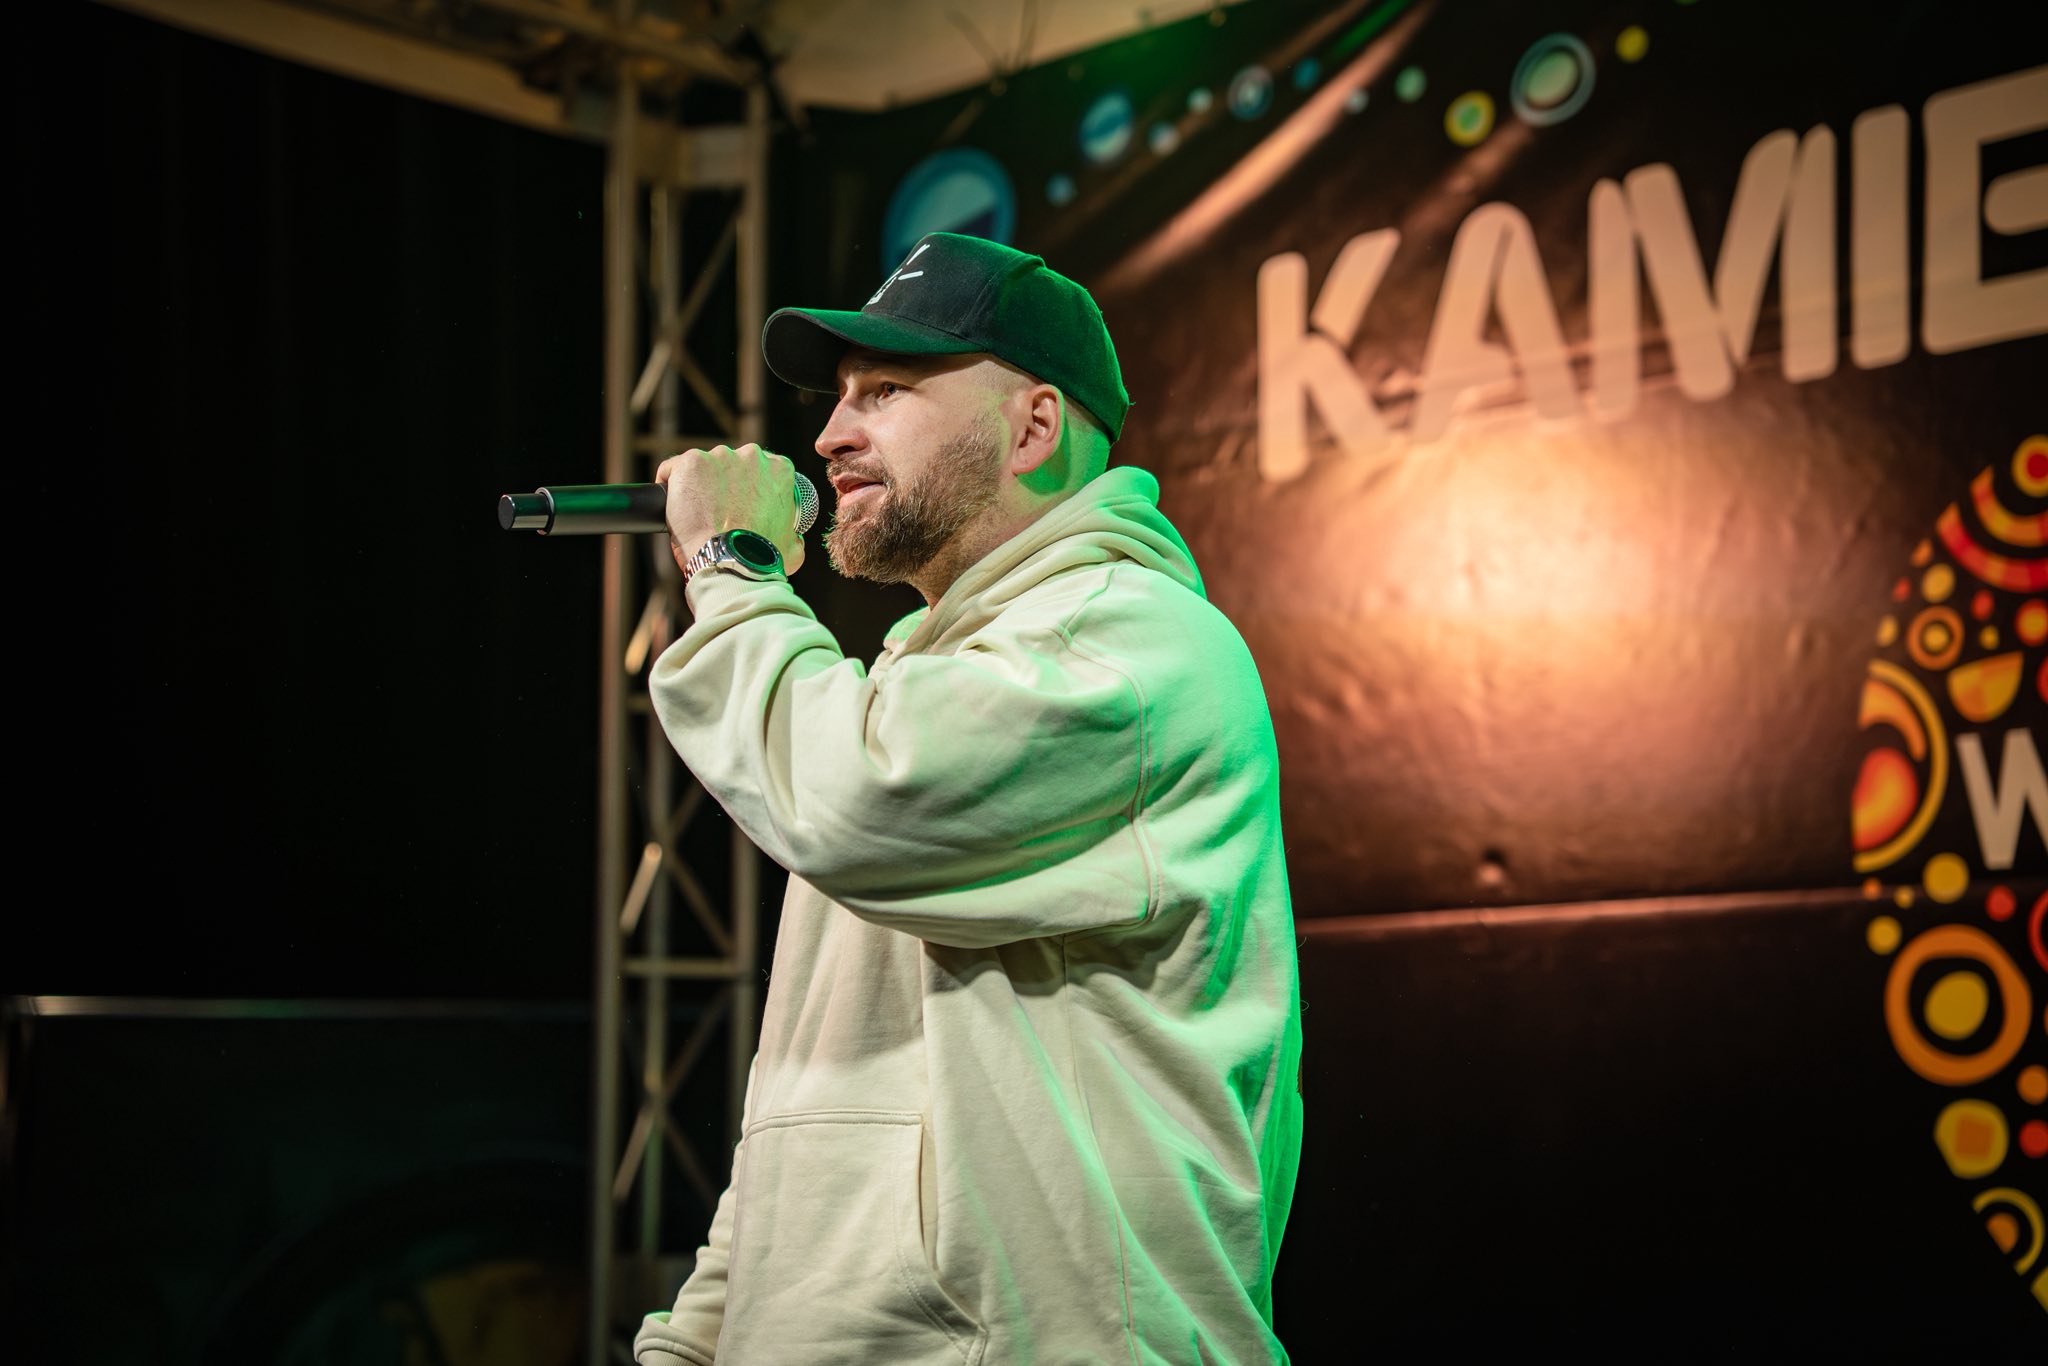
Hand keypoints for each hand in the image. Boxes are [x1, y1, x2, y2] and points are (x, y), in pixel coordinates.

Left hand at [654, 443, 806, 576]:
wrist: (729, 564)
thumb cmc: (761, 559)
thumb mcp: (792, 547)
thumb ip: (793, 535)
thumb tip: (794, 538)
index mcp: (780, 469)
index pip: (759, 469)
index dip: (747, 488)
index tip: (738, 505)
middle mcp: (752, 455)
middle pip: (730, 465)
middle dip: (722, 484)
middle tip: (717, 512)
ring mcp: (720, 456)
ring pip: (703, 467)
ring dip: (698, 485)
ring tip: (696, 514)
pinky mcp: (691, 462)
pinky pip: (673, 469)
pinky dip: (671, 485)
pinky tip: (673, 505)